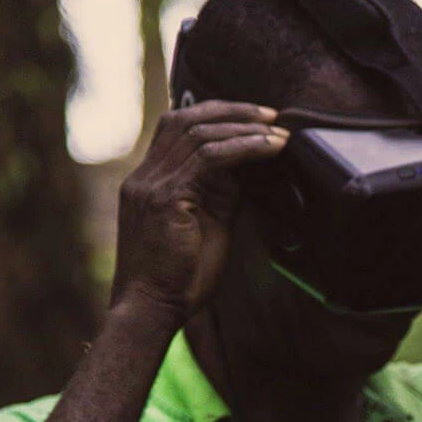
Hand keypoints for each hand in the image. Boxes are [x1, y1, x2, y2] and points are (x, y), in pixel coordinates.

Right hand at [111, 100, 288, 324]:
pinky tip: (268, 148)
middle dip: (233, 112)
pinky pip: (208, 157)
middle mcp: (144, 176)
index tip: (255, 118)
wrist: (152, 309)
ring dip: (243, 127)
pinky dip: (242, 147)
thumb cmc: (180, 278)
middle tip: (272, 115)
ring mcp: (150, 184)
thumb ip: (219, 194)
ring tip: (277, 131)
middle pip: (185, 119)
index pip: (176, 128)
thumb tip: (245, 170)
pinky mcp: (165, 197)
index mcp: (147, 181)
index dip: (216, 115)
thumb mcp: (206, 225)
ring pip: (197, 132)